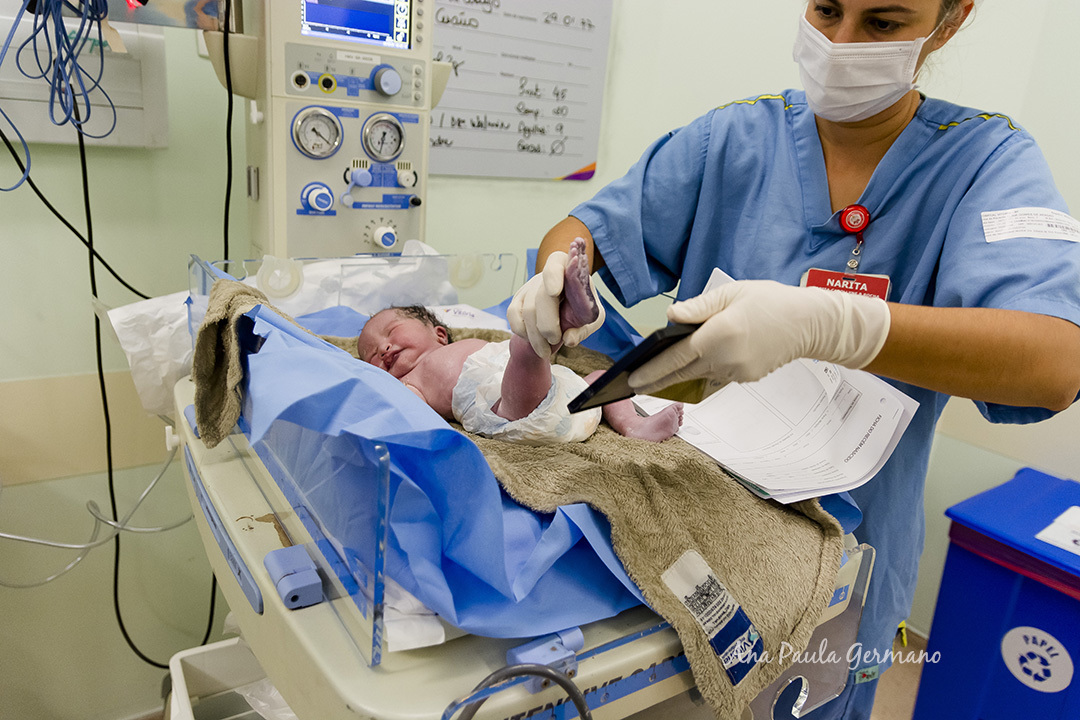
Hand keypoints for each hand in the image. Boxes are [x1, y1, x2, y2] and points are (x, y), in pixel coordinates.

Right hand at [507, 245, 604, 356]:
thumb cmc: (581, 312)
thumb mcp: (592, 319)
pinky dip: (523, 332)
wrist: (566, 317)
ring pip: (527, 310)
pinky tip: (534, 341)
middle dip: (547, 323)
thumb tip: (569, 340)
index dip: (553, 276)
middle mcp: (547, 275)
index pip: (556, 263)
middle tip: (554, 341)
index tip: (554, 292)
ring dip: (536, 336)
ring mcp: (530, 286)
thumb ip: (583, 329)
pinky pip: (513, 316)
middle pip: (541, 296)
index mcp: (569, 270)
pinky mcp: (518, 300)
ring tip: (546, 351)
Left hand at [628, 280, 890, 393]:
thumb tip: (670, 317)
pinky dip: (705, 369)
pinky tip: (697, 365)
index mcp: (718, 335)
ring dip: (680, 374)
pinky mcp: (746, 378)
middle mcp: (724, 358)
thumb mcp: (732, 293)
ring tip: (657, 375)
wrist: (810, 323)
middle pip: (682, 373)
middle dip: (656, 381)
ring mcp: (736, 372)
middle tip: (633, 386)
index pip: (675, 357)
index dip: (650, 370)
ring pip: (699, 374)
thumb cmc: (771, 301)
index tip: (632, 378)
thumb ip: (699, 307)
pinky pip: (717, 375)